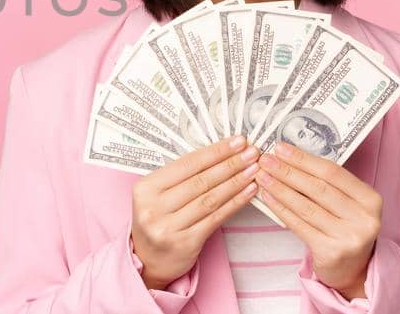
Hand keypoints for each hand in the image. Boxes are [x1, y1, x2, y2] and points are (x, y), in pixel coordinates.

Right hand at [130, 134, 260, 288]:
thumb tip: (219, 153)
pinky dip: (235, 203)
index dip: (215, 151)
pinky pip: (216, 218)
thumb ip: (181, 176)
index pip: (186, 164)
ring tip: (254, 169)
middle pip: (200, 181)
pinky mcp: (185, 243)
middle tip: (252, 152)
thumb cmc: (157, 219)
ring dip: (236, 182)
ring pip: (210, 199)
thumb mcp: (157, 194)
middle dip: (230, 164)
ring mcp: (168, 228)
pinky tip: (248, 192)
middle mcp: (154, 208)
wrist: (148, 259)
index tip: (237, 141)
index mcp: (145, 188)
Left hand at [255, 141, 381, 299]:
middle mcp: (365, 218)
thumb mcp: (348, 204)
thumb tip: (289, 157)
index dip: (304, 159)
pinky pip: (299, 225)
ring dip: (279, 189)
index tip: (280, 147)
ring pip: (306, 206)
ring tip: (261, 176)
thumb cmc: (345, 228)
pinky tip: (267, 197)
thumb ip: (329, 184)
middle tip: (265, 159)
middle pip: (318, 188)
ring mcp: (349, 237)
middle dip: (288, 171)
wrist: (353, 270)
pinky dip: (280, 209)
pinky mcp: (331, 252)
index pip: (332, 172)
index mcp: (371, 199)